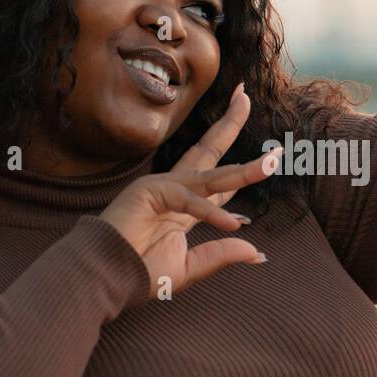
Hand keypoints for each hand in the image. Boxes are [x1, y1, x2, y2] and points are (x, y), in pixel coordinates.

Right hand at [98, 83, 278, 298]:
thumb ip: (220, 257)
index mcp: (184, 207)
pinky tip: (232, 224)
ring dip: (243, 169)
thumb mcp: (189, 268)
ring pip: (211, 175)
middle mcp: (175, 191)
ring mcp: (163, 187)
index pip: (219, 182)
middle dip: (230, 125)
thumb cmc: (138, 272)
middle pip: (210, 154)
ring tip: (272, 161)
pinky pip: (189, 201)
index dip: (244, 169)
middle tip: (246, 96)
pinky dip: (211, 212)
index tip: (270, 156)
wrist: (104, 280)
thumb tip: (258, 254)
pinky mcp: (151, 192)